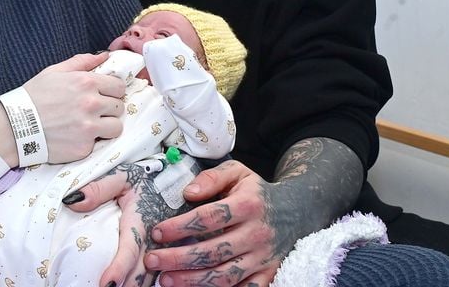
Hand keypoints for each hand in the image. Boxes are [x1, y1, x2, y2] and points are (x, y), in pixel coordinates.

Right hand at [23, 52, 126, 162]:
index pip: (119, 87)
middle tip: (93, 111)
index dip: (112, 91)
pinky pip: (99, 144)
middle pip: (119, 107)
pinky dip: (90, 142)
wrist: (14, 128)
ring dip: (106, 127)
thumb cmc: (33, 97)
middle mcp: (91, 104)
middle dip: (109, 109)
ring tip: (90, 126)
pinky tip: (75, 137)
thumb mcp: (54, 72)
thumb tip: (104, 56)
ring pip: (116, 127)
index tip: (103, 95)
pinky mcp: (84, 148)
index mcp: (87, 83)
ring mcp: (89, 128)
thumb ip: (81, 62)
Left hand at [65, 162, 183, 286]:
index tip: (106, 284)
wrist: (174, 180)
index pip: (130, 250)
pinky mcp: (164, 254)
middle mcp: (153, 240)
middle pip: (140, 273)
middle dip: (125, 286)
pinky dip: (141, 283)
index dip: (118, 269)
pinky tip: (127, 285)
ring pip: (149, 278)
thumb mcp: (122, 177)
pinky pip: (155, 275)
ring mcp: (161, 249)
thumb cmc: (145, 180)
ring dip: (133, 286)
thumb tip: (72, 202)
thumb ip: (98, 188)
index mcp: (140, 222)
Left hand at [143, 160, 300, 286]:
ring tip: (165, 280)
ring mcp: (263, 258)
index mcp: (248, 205)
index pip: (209, 218)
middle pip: (213, 251)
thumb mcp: (238, 172)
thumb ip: (212, 177)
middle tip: (152, 260)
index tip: (157, 233)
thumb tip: (188, 193)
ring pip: (225, 275)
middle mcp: (257, 233)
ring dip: (192, 280)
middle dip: (178, 258)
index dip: (180, 227)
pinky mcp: (268, 274)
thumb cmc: (256, 191)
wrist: (297, 210)